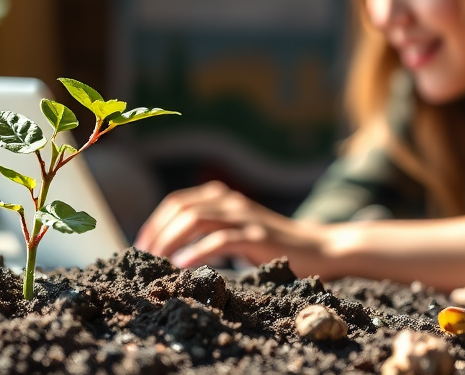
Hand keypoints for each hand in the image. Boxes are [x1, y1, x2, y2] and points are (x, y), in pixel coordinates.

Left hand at [133, 181, 329, 275]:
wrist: (321, 249)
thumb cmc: (276, 245)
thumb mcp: (240, 231)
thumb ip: (213, 231)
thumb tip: (173, 250)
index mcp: (224, 198)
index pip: (178, 201)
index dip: (156, 221)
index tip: (143, 245)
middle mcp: (232, 202)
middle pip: (182, 208)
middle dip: (157, 231)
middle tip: (144, 256)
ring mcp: (245, 218)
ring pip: (196, 220)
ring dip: (171, 240)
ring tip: (158, 260)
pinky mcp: (257, 237)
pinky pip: (220, 240)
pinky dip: (197, 252)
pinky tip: (183, 266)